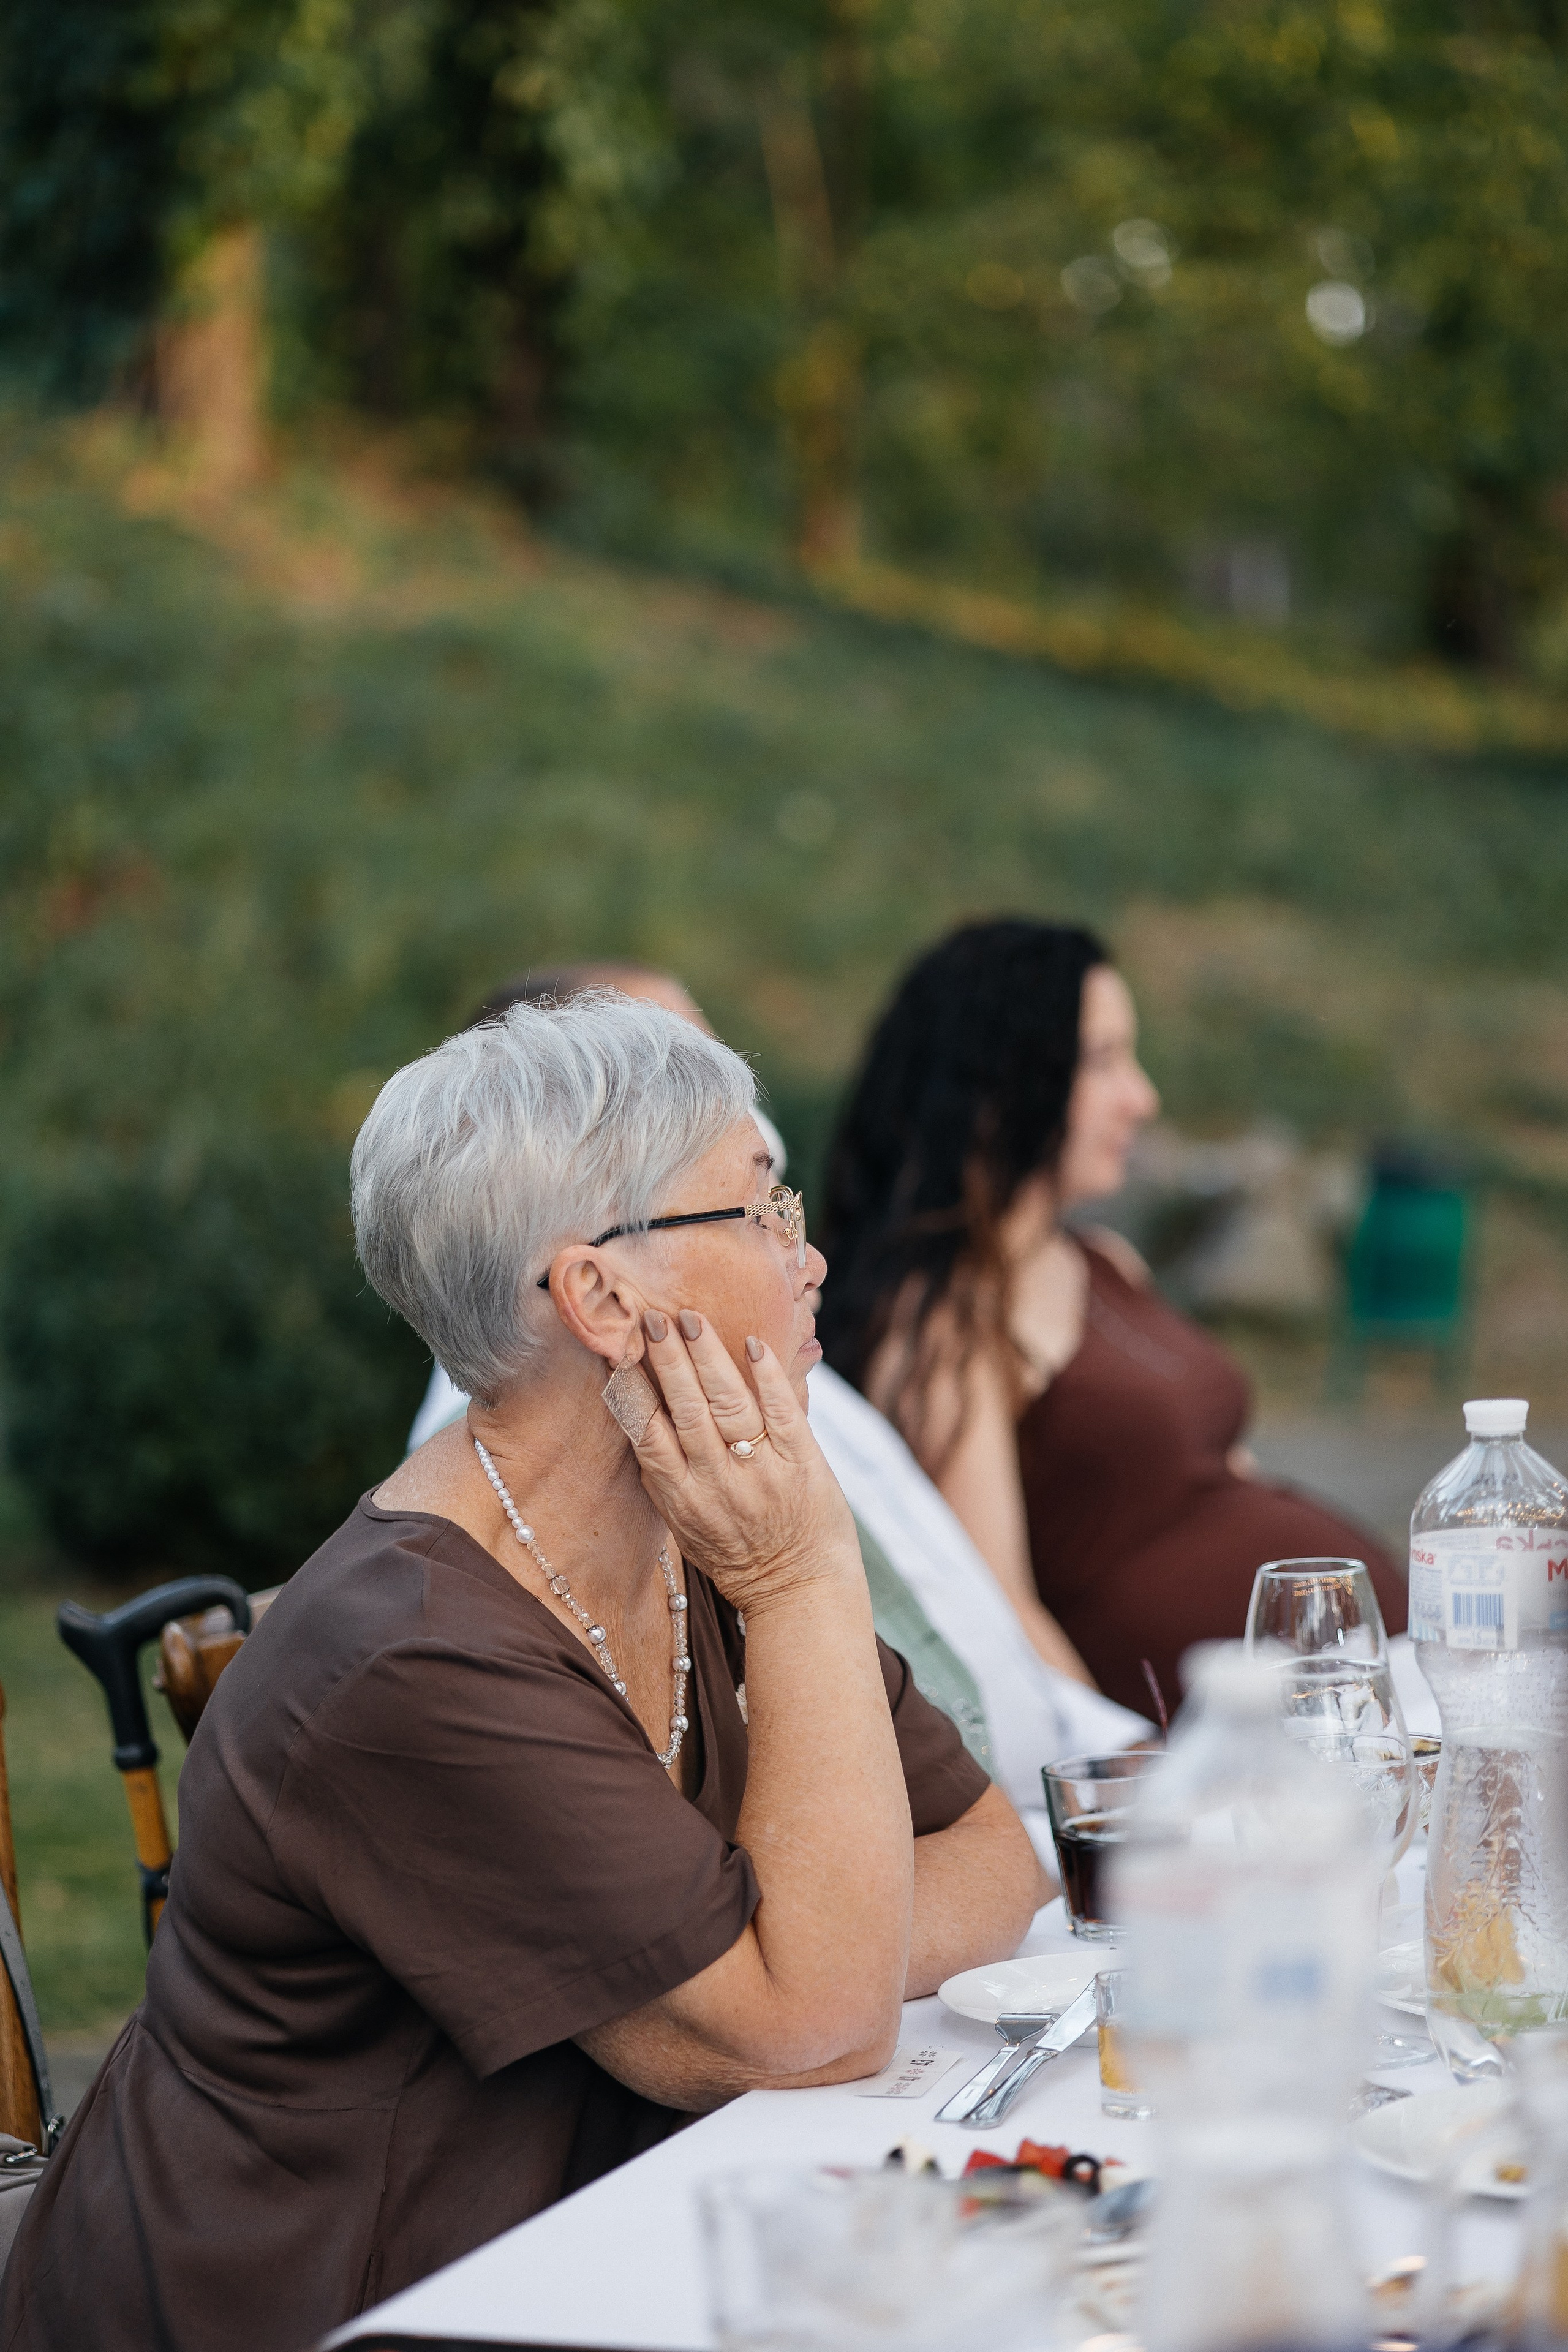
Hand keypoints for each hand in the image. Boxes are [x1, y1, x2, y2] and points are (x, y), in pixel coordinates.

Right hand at [630, 1310, 859, 1616]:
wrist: (799, 1588)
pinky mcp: (801, 1463)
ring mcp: (760, 1471)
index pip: (648, 1434)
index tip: (619, 1350)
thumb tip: (639, 1420)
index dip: (632, 1390)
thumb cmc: (737, 1555)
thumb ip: (663, 1479)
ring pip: (727, 1404)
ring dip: (707, 1357)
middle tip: (651, 1317)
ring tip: (690, 1319)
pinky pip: (781, 1412)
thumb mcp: (684, 1527)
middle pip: (685, 1410)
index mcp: (681, 1498)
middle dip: (666, 1360)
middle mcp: (716, 1483)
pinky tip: (752, 1344)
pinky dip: (766, 1376)